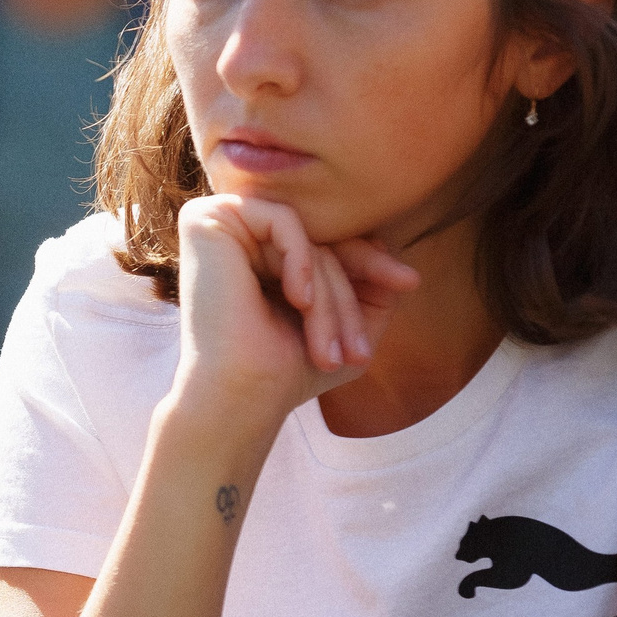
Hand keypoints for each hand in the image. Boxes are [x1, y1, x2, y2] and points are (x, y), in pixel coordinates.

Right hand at [170, 193, 420, 435]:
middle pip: (321, 243)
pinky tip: (299, 300)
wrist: (239, 397)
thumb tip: (395, 253)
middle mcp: (237, 235)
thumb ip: (371, 285)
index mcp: (260, 256)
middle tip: (361, 347)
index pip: (328, 242)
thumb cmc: (285, 372)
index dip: (371, 262)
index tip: (410, 281)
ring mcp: (219, 224)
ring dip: (329, 296)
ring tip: (331, 352)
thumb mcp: (345, 325)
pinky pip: (282, 220)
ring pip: (306, 239)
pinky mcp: (206, 220)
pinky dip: (301, 260)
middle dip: (349, 294)